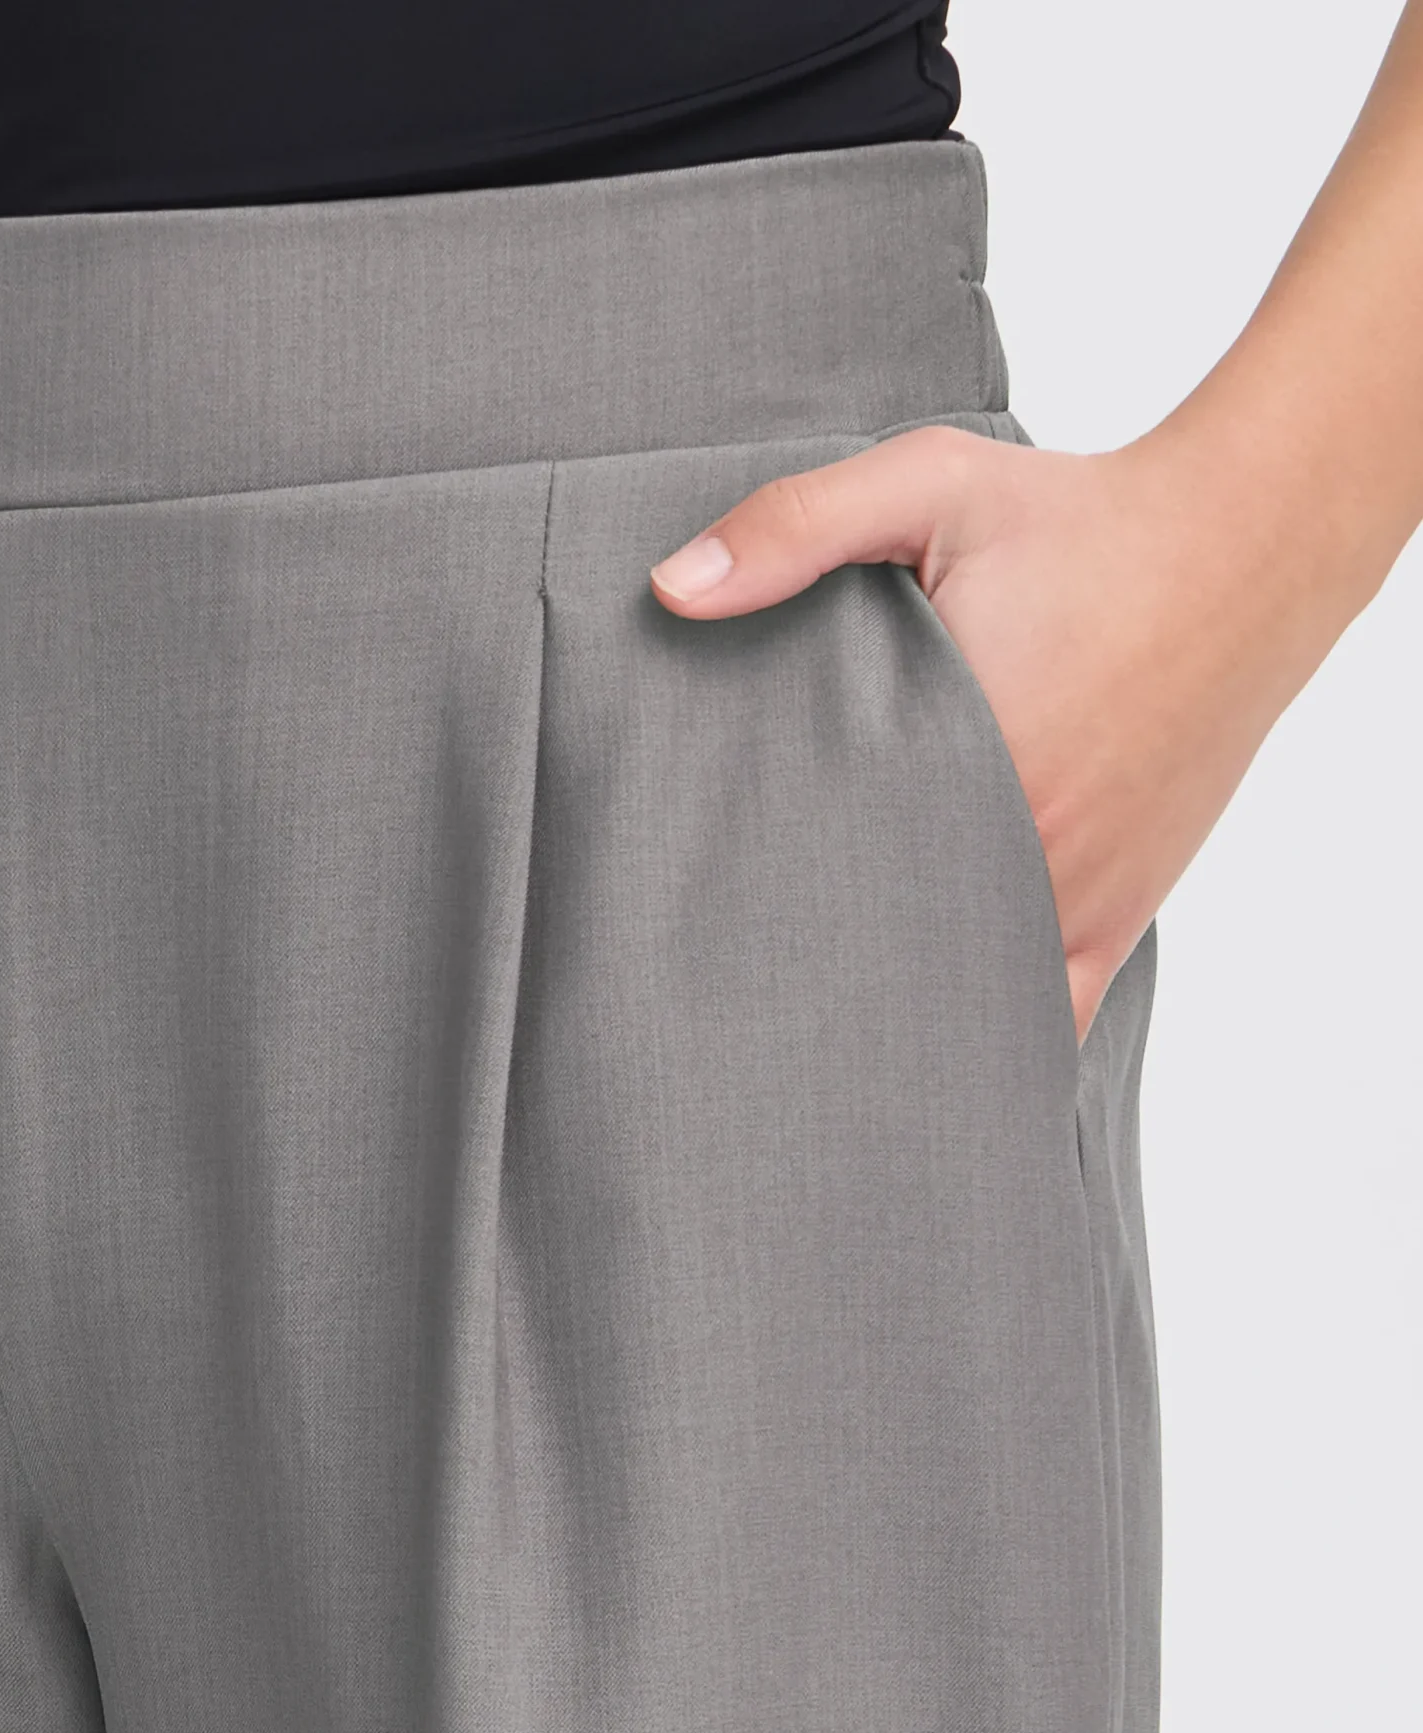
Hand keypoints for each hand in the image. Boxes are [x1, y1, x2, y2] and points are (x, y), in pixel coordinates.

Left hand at [649, 422, 1325, 1041]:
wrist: (1247, 546)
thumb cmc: (1083, 515)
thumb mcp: (932, 483)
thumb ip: (798, 527)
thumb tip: (673, 589)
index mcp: (962, 760)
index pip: (827, 873)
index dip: (757, 906)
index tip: (701, 920)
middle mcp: (1026, 850)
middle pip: (890, 956)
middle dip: (817, 974)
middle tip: (744, 989)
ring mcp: (1079, 896)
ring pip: (968, 1006)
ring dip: (899, 1017)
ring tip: (817, 1032)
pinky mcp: (1122, 913)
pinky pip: (1053, 1017)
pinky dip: (995, 1040)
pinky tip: (936, 1061)